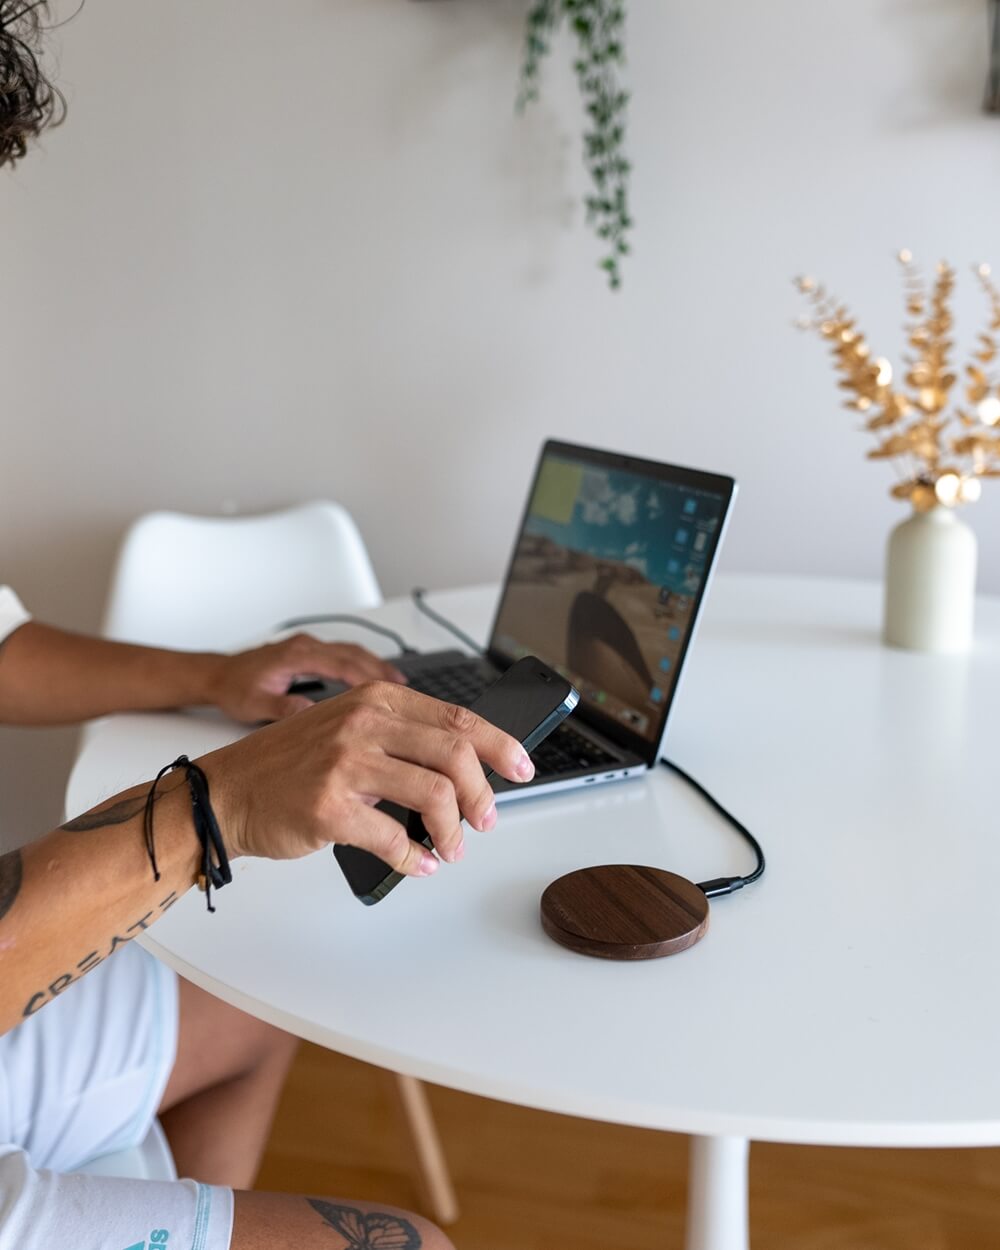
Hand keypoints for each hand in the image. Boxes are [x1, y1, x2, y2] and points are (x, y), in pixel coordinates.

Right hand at [201, 681, 535, 875]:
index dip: (500, 745)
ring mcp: (345, 764)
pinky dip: (415, 858)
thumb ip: (403, 738)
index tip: (522, 768)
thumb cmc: (290, 765)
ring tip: (450, 848)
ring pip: (435, 796)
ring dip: (453, 832)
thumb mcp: (349, 728)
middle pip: (456, 755)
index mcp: (376, 698)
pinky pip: (394, 838)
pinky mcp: (329, 807)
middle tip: (487, 819)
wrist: (227, 792)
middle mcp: (363, 723)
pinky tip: (417, 864)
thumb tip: (466, 769)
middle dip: (483, 795)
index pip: (457, 717)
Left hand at [205, 633, 406, 722]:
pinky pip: (344, 654)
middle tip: (407, 689)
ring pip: (352, 651)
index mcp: (295, 655)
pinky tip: (375, 679)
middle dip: (381, 670)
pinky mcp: (310, 651)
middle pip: (353, 653)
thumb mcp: (254, 704)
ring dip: (376, 666)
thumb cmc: (234, 688)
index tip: (389, 691)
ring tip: (401, 685)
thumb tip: (311, 714)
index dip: (367, 677)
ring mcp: (309, 646)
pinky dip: (363, 665)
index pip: (340, 663)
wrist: (218, 674)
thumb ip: (282, 707)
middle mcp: (306, 646)